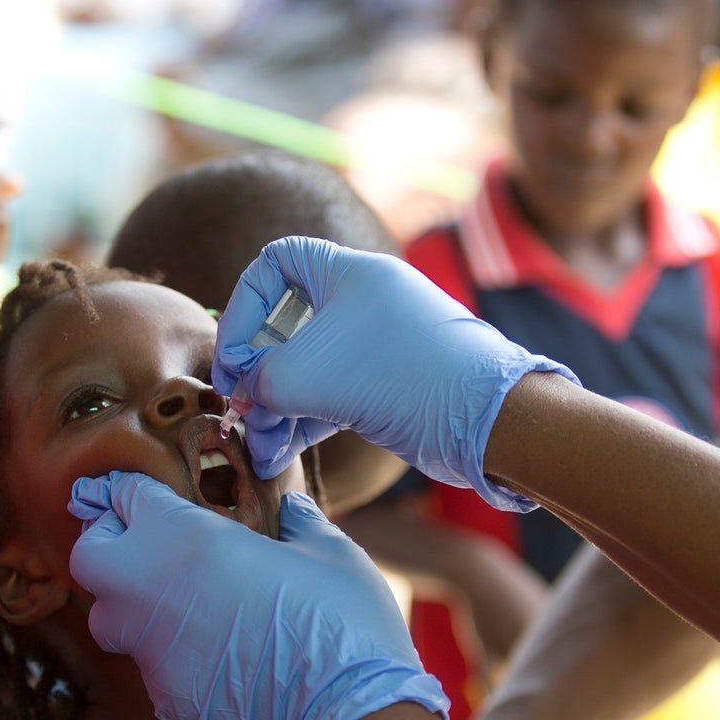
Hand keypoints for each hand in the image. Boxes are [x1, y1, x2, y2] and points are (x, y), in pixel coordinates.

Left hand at [68, 471, 449, 719]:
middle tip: (147, 547)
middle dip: (108, 547)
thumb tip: (293, 510)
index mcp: (186, 538)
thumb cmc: (341, 618)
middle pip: (88, 557)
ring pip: (111, 620)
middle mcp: (151, 591)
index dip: (136, 495)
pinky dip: (175, 658)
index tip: (151, 498)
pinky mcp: (167, 697)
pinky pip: (153, 667)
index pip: (127, 498)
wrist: (346, 711)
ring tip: (186, 605)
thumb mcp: (329, 551)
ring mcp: (153, 650)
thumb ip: (300, 523)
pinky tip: (220, 658)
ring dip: (135, 606)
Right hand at [213, 237, 579, 510]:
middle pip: (286, 326)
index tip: (233, 354)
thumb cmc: (396, 376)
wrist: (486, 419)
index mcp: (348, 273)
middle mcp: (362, 303)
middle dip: (257, 372)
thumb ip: (260, 380)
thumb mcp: (305, 374)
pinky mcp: (385, 388)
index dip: (242, 307)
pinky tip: (276, 455)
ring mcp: (375, 348)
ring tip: (256, 445)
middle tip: (239, 407)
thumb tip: (245, 396)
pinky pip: (329, 398)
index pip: (275, 264)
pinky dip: (300, 423)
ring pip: (307, 370)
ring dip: (275, 407)